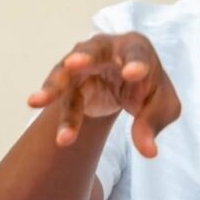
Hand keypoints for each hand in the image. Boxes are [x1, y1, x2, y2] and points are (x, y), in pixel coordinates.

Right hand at [27, 32, 180, 157]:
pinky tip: (62, 138)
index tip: (133, 74)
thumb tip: (148, 151)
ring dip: (54, 88)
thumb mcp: (162, 106)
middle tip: (73, 64)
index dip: (135, 62)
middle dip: (83, 57)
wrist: (125, 88)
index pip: (136, 53)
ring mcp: (83, 64)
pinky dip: (63, 120)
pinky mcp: (70, 84)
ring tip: (37, 102)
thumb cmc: (148, 89)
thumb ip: (154, 123)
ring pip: (66, 74)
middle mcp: (106, 50)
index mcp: (136, 48)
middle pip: (93, 51)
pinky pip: (65, 102)